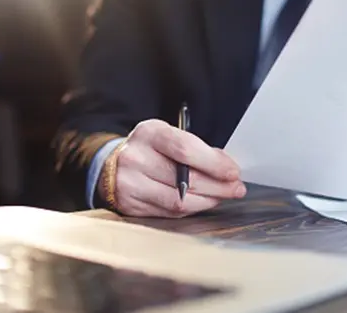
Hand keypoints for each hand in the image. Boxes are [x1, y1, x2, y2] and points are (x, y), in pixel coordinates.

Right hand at [97, 119, 245, 216]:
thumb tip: (227, 167)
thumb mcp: (169, 136)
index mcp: (149, 133)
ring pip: (178, 201)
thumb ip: (196, 149)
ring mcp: (130, 185)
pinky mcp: (130, 207)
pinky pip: (169, 213)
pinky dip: (191, 208)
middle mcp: (136, 158)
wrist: (110, 164)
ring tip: (222, 196)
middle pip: (184, 179)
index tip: (233, 172)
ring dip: (207, 201)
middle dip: (217, 186)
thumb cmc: (150, 148)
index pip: (185, 149)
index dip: (213, 163)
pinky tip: (203, 202)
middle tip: (236, 189)